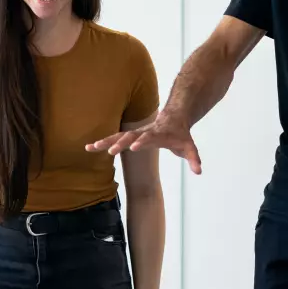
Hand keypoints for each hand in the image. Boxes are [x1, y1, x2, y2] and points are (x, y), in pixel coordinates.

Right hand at [85, 109, 203, 173]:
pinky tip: (89, 147)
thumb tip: (198, 171)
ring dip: (104, 142)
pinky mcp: (129, 135)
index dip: (141, 142)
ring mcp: (135, 132)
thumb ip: (193, 158)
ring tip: (90, 148)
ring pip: (117, 136)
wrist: (174, 117)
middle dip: (119, 143)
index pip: (149, 137)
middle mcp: (144, 131)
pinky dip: (102, 141)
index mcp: (158, 133)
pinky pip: (114, 138)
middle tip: (109, 151)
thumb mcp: (189, 146)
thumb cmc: (180, 134)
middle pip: (129, 136)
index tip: (133, 147)